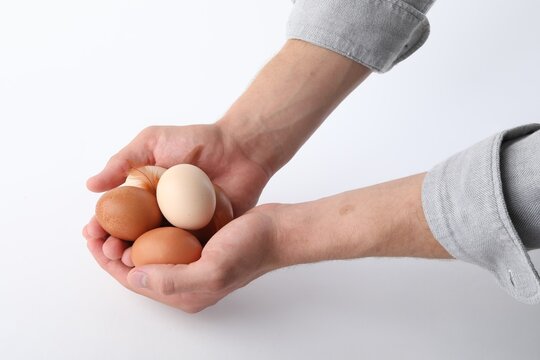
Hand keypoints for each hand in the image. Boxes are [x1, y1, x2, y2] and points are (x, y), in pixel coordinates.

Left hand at [84, 204, 280, 312]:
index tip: (92, 236)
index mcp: (185, 293)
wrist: (278, 230)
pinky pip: (163, 238)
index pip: (134, 281)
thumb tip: (134, 277)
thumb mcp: (213, 269)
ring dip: (126, 237)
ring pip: (147, 252)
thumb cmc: (252, 248)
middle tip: (93, 226)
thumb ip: (172, 280)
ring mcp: (191, 262)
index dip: (107, 260)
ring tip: (109, 219)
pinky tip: (138, 211)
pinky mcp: (198, 245)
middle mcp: (185, 281)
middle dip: (111, 248)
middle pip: (136, 268)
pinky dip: (145, 227)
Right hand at [85, 124, 271, 264]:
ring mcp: (182, 227)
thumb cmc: (198, 140)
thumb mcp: (154, 141)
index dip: (102, 226)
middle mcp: (161, 214)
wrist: (241, 149)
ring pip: (156, 251)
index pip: (118, 215)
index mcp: (145, 195)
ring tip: (127, 261)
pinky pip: (185, 252)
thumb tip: (91, 185)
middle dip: (116, 247)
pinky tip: (160, 267)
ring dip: (140, 260)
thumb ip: (124, 160)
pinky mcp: (204, 236)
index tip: (92, 233)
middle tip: (110, 251)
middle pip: (133, 238)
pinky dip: (173, 262)